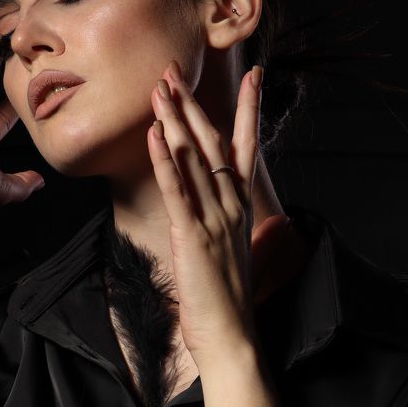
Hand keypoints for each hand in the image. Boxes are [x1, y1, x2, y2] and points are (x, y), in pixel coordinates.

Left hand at [146, 61, 262, 364]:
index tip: (253, 76)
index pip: (246, 146)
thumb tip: (246, 218)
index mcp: (242, 206)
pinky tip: (154, 135)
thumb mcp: (236, 253)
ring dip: (175, 121)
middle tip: (173, 71)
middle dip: (193, 104)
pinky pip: (177, 190)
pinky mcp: (192, 235)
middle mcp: (232, 204)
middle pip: (214, 142)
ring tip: (159, 88)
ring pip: (195, 158)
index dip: (248, 109)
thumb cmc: (229, 298)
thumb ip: (238, 227)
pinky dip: (164, 160)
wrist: (231, 335)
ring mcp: (214, 218)